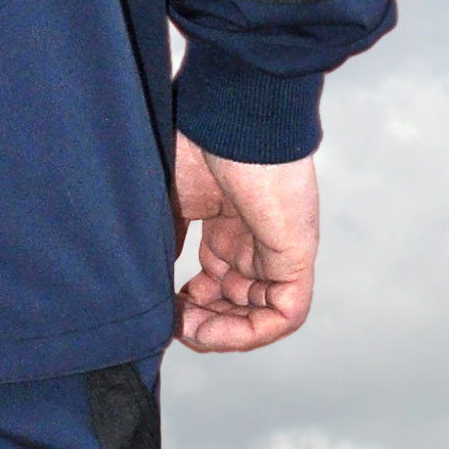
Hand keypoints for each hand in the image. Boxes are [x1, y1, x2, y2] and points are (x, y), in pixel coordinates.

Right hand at [172, 131, 316, 353]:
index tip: (159, 306)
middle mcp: (254, 238)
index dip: (189, 300)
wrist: (233, 117)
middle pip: (236, 300)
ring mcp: (277, 248)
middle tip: (170, 324)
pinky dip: (249, 332)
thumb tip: (153, 279)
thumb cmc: (199, 141)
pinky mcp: (295, 256)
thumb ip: (167, 239)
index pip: (216, 278)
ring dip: (221, 331)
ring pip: (259, 314)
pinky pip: (283, 313)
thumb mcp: (170, 197)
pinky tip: (210, 330)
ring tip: (185, 328)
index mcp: (227, 221)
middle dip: (202, 320)